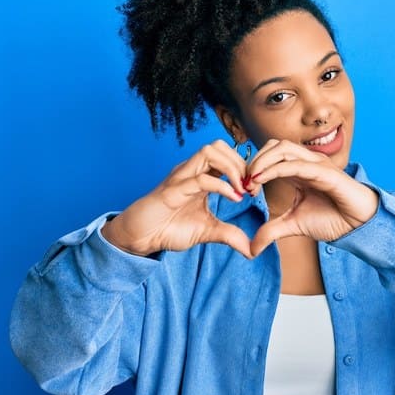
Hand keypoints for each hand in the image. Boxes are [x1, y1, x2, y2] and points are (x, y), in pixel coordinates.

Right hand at [101, 140, 252, 258]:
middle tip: (250, 188)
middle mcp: (190, 171)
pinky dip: (222, 186)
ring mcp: (181, 178)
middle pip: (220, 145)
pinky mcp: (173, 191)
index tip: (254, 191)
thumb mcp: (207, 232)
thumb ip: (229, 235)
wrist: (140, 237)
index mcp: (200, 176)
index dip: (245, 168)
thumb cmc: (168, 228)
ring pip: (209, 151)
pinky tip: (233, 199)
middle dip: (241, 163)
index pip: (226, 155)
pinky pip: (200, 179)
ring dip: (232, 168)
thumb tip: (251, 249)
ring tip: (242, 190)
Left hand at [244, 139, 378, 256]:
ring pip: (283, 148)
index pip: (270, 155)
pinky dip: (276, 169)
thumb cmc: (332, 219)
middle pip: (273, 145)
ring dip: (262, 161)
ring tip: (251, 180)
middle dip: (254, 160)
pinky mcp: (325, 172)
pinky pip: (296, 164)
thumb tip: (251, 248)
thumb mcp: (294, 225)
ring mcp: (316, 164)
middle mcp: (306, 162)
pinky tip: (262, 179)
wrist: (358, 225)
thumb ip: (271, 231)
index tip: (244, 188)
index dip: (253, 167)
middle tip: (245, 183)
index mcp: (298, 170)